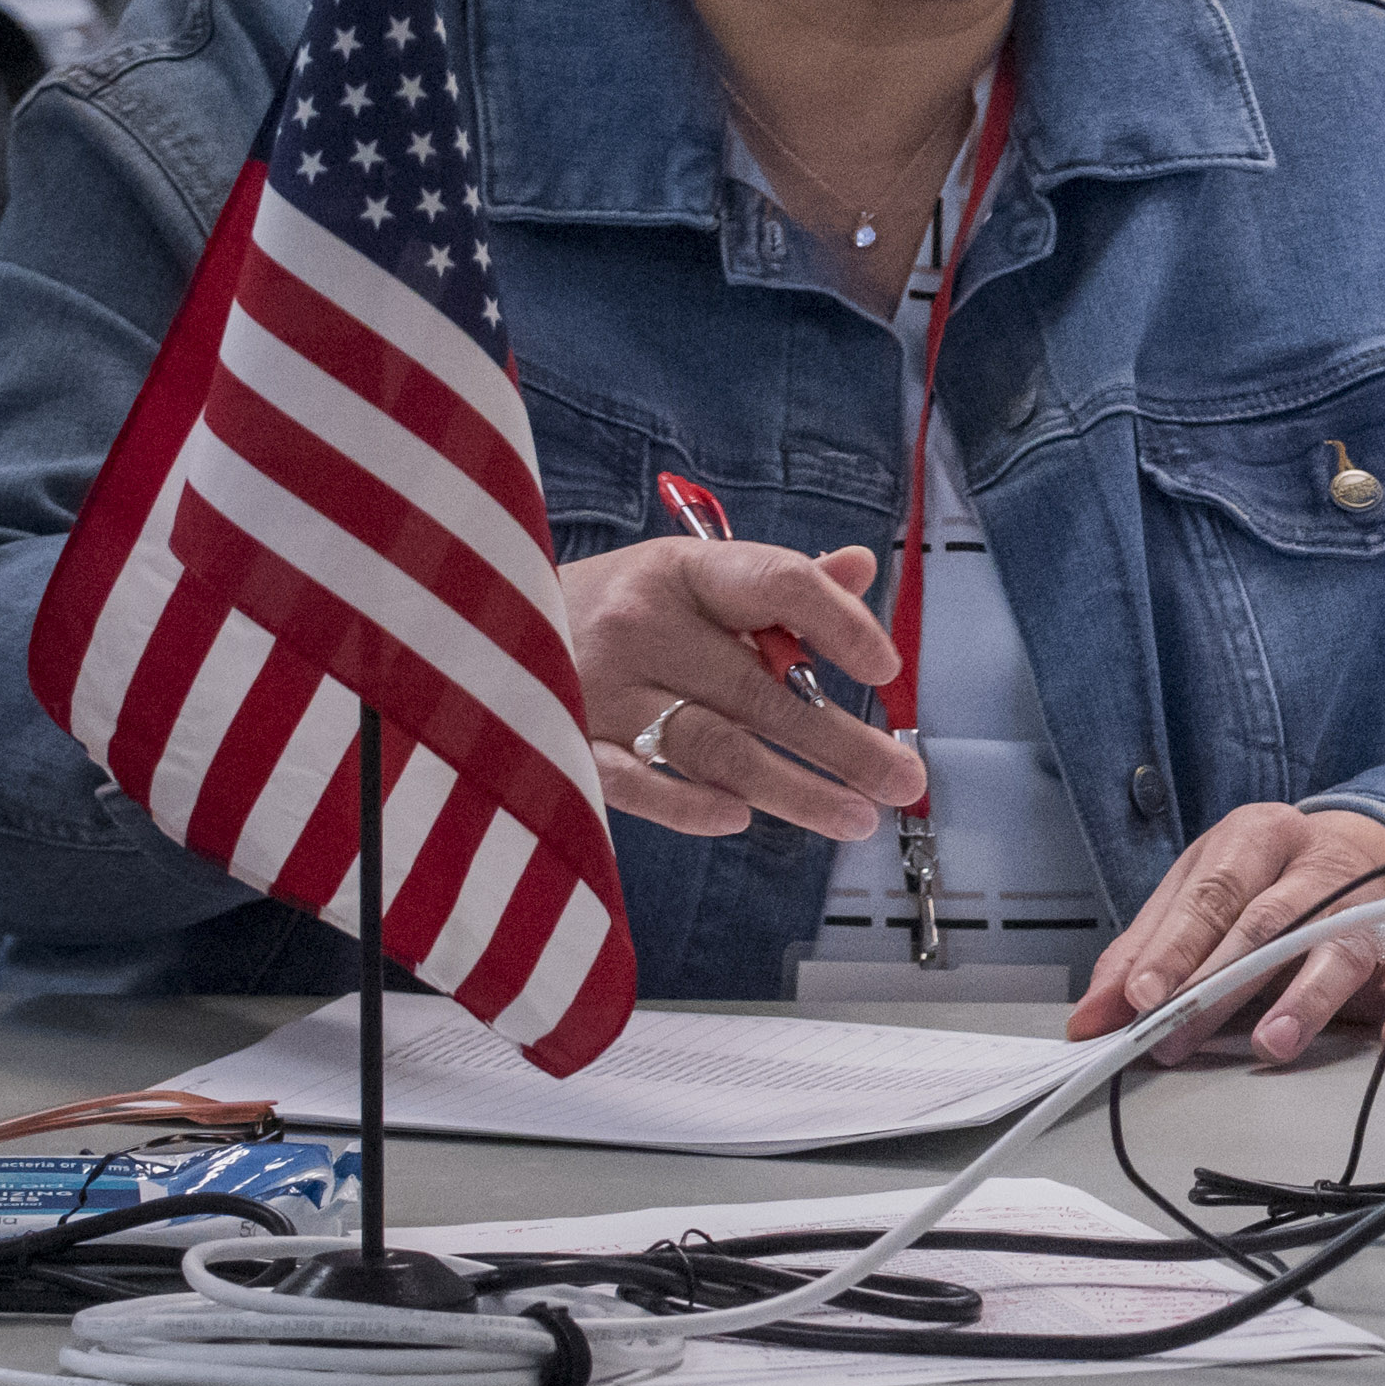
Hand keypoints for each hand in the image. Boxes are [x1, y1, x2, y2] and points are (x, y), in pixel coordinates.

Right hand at [566, 538, 924, 842]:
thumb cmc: (616, 605)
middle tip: (904, 781)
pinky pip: (635, 784)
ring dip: (794, 789)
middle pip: (760, 688)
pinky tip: (742, 817)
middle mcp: (640, 624)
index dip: (841, 624)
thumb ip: (777, 581)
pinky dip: (689, 803)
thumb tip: (862, 568)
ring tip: (858, 817)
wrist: (480, 620)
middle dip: (843, 742)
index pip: (778, 585)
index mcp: (682, 570)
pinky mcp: (565, 743)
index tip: (888, 670)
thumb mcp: (689, 573)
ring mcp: (598, 688)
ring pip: (714, 746)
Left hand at [1071, 803, 1384, 1063]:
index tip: (1144, 997)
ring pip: (1341, 948)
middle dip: (1220, 983)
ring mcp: (1366, 908)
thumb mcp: (1190, 897)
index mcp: (1259, 835)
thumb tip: (1089, 1020)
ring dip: (1307, 997)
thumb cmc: (1254, 884)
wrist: (1343, 858)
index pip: (1214, 892)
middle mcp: (1318, 865)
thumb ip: (1142, 955)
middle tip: (1177, 1035)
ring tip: (1271, 1043)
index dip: (1178, 947)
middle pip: (1271, 921)